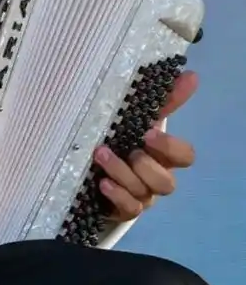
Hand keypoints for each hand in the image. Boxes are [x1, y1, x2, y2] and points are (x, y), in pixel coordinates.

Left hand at [94, 69, 197, 221]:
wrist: (93, 163)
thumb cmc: (121, 137)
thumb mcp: (138, 117)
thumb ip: (164, 100)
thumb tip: (191, 75)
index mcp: (163, 156)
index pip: (185, 157)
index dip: (169, 147)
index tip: (148, 132)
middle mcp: (156, 178)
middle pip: (166, 182)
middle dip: (145, 166)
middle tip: (127, 149)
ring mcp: (141, 196)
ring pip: (143, 194)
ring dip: (121, 173)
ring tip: (100, 154)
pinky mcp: (123, 208)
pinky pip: (128, 209)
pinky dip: (116, 195)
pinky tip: (102, 183)